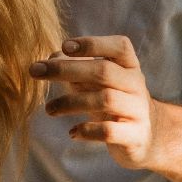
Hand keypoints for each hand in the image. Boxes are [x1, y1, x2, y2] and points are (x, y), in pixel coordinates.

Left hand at [32, 35, 163, 169]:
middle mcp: (137, 85)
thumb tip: (50, 58)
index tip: (64, 46)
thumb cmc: (114, 101)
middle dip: (66, 70)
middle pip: (104, 71)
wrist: (146, 137)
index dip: (93, 43)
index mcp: (130, 66)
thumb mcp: (99, 82)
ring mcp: (138, 111)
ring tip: (49, 109)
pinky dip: (87, 130)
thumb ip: (76, 67)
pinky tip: (73, 132)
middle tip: (35, 71)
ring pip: (105, 100)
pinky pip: (109, 131)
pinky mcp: (135, 136)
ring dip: (70, 102)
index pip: (120, 46)